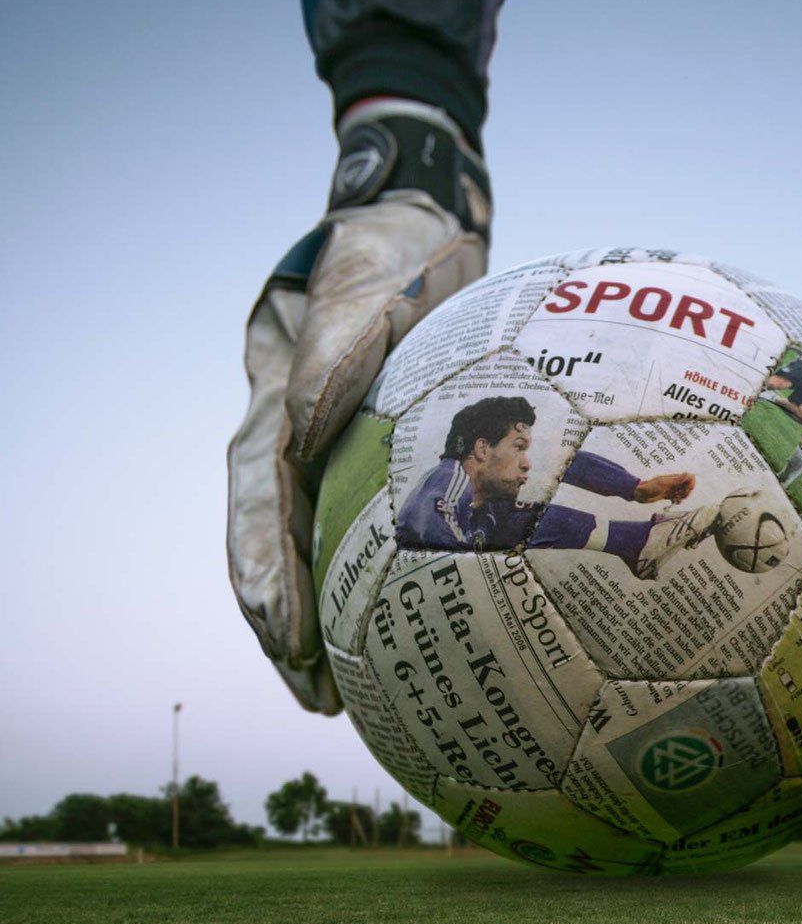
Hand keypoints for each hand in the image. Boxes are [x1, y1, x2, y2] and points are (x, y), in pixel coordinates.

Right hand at [227, 101, 489, 711]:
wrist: (418, 228)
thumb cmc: (394, 249)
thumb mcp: (369, 280)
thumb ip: (336, 347)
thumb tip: (304, 424)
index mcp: (277, 404)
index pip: (260, 499)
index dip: (268, 568)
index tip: (285, 630)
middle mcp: (291, 440)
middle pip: (270, 545)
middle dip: (284, 623)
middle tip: (313, 693)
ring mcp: (324, 455)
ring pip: (308, 550)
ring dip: (318, 623)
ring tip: (338, 695)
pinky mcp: (365, 464)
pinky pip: (358, 536)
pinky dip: (369, 589)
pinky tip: (400, 640)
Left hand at [635, 471, 694, 504]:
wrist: (640, 493)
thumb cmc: (650, 487)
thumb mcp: (664, 483)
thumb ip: (676, 480)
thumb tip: (688, 474)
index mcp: (674, 477)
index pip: (690, 477)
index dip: (691, 484)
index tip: (685, 490)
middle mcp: (674, 482)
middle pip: (688, 486)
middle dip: (687, 493)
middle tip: (679, 496)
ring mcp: (671, 489)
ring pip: (683, 492)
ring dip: (682, 497)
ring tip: (675, 500)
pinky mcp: (668, 495)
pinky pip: (677, 498)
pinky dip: (677, 500)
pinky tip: (673, 502)